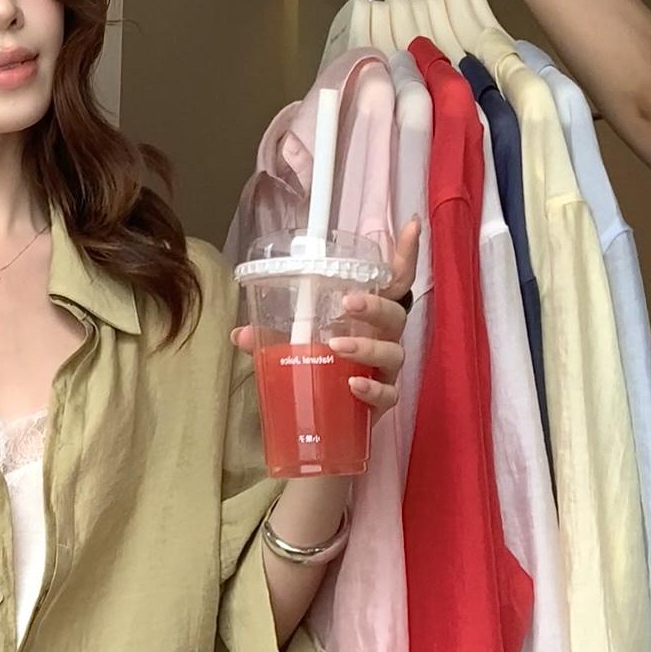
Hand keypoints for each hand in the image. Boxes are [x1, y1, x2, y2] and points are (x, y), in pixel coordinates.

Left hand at [231, 202, 419, 420]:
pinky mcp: (384, 401)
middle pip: (394, 314)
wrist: (324, 426)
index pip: (391, 281)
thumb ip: (270, 338)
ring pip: (392, 352)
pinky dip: (372, 390)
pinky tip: (353, 385)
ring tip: (337, 346)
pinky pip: (388, 394)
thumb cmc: (317, 372)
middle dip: (374, 306)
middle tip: (348, 302)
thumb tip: (239, 333)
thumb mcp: (292, 349)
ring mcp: (386, 370)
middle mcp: (383, 338)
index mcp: (366, 317)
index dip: (405, 254)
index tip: (411, 225)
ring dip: (367, 346)